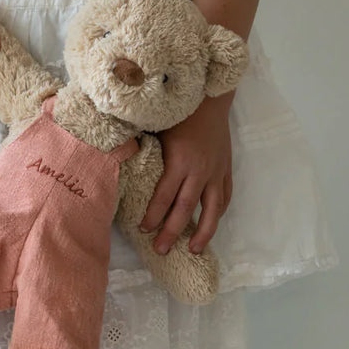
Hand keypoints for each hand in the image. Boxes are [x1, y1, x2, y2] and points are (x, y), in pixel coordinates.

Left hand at [138, 92, 233, 253]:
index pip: (164, 196)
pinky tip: (210, 225)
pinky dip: (218, 213)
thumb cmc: (178, 113)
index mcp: (180, 161)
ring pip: (212, 209)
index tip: (143, 230)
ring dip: (204, 232)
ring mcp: (216, 171)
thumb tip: (121, 167)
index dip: (153, 215)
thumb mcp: (156, 130)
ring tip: (194, 250)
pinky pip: (225, 196)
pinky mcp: (227, 169)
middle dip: (172, 231)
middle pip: (185, 208)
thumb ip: (144, 152)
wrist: (210, 97)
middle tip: (160, 250)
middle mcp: (200, 170)